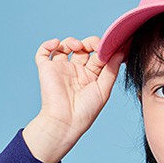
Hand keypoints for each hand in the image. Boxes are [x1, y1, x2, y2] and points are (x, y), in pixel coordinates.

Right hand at [31, 35, 123, 149]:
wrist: (66, 121)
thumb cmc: (86, 111)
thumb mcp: (103, 90)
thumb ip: (111, 70)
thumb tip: (120, 52)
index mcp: (91, 77)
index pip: (98, 56)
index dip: (104, 48)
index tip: (110, 44)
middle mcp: (76, 72)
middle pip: (83, 48)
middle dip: (90, 43)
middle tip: (94, 45)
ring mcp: (61, 69)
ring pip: (65, 46)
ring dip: (71, 41)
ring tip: (76, 46)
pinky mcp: (46, 69)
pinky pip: (43, 52)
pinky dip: (48, 44)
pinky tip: (56, 43)